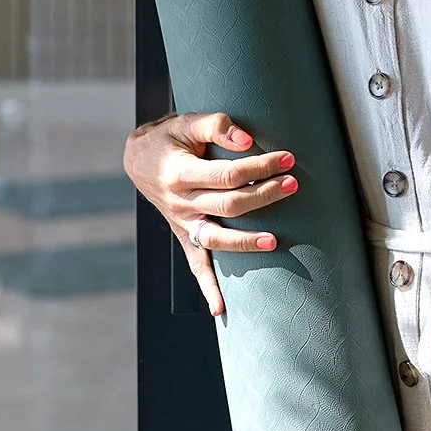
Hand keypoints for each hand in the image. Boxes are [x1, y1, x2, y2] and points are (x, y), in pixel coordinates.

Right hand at [121, 111, 299, 315]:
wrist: (137, 159)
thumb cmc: (169, 137)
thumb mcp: (187, 121)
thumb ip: (217, 126)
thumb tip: (247, 141)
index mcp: (179, 174)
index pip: (228, 176)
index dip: (260, 167)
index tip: (287, 158)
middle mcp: (179, 203)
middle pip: (228, 206)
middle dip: (264, 196)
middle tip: (293, 184)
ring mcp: (181, 223)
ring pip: (216, 240)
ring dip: (245, 242)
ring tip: (274, 241)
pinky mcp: (184, 235)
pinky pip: (196, 265)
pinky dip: (207, 288)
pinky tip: (220, 309)